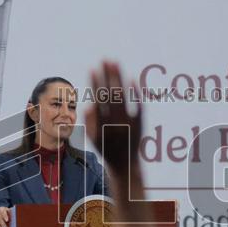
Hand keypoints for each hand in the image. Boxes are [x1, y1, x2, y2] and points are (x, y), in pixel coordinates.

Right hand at [85, 61, 141, 180]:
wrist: (124, 167)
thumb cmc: (105, 149)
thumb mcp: (92, 138)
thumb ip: (89, 121)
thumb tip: (91, 104)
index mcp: (99, 125)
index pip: (97, 99)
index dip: (95, 83)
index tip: (93, 68)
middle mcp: (113, 124)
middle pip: (110, 94)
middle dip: (107, 75)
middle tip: (106, 59)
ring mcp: (127, 124)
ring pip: (123, 97)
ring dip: (119, 79)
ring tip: (115, 64)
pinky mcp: (139, 125)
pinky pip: (137, 106)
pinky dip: (135, 93)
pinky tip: (132, 79)